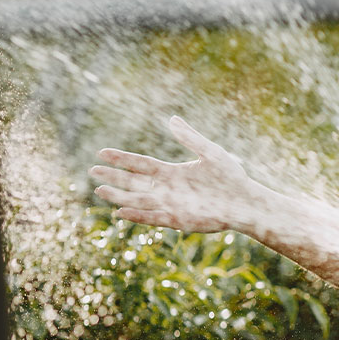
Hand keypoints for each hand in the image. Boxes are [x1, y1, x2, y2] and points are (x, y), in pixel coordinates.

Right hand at [90, 116, 266, 233]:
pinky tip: (120, 212)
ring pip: (138, 201)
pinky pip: (153, 218)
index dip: (121, 159)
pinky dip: (137, 215)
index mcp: (172, 173)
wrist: (246, 202)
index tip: (101, 153)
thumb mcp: (210, 152)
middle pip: (134, 182)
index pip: (140, 164)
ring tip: (100, 191)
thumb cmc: (231, 177)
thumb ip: (189, 138)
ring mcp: (171, 205)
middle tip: (92, 172)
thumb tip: (171, 119)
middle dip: (113, 178)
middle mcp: (167, 189)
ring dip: (119, 196)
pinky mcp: (178, 220)